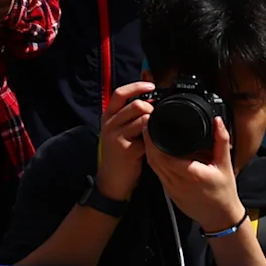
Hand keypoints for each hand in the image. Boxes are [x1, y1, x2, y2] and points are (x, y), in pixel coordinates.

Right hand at [94, 79, 153, 200]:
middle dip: (152, 108)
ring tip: (157, 130)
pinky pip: (147, 137)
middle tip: (157, 116)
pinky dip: (155, 138)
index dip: (136, 86)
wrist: (111, 180)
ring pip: (143, 119)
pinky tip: (157, 143)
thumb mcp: (118, 131)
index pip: (120, 93)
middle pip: (136, 105)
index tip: (151, 85)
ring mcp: (117, 136)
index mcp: (108, 116)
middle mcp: (110, 124)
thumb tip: (150, 102)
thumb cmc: (119, 154)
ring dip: (155, 122)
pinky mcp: (127, 150)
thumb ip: (129, 117)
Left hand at [142, 112, 246, 233]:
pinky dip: (154, 161)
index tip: (151, 126)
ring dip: (148, 151)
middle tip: (146, 125)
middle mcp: (178, 182)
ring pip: (153, 167)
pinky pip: (157, 173)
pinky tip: (155, 151)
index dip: (153, 142)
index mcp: (192, 174)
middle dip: (148, 142)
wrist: (220, 217)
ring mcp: (171, 188)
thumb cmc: (224, 191)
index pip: (164, 157)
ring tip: (148, 134)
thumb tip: (217, 121)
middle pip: (154, 160)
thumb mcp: (225, 164)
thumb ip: (221, 141)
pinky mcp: (169, 192)